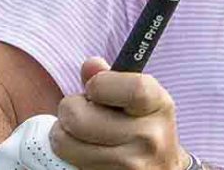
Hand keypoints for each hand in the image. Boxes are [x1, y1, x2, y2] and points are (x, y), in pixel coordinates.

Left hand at [50, 57, 188, 169]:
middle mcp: (149, 137)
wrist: (161, 169)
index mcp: (158, 105)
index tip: (94, 89)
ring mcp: (130, 165)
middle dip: (68, 110)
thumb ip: (112, 80)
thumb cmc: (143, 128)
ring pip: (65, 144)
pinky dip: (67, 158)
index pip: (131, 88)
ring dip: (62, 136)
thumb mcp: (138, 100)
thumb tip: (90, 65)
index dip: (99, 85)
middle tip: (76, 112)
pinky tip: (84, 154)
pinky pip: (68, 164)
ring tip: (78, 135)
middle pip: (80, 118)